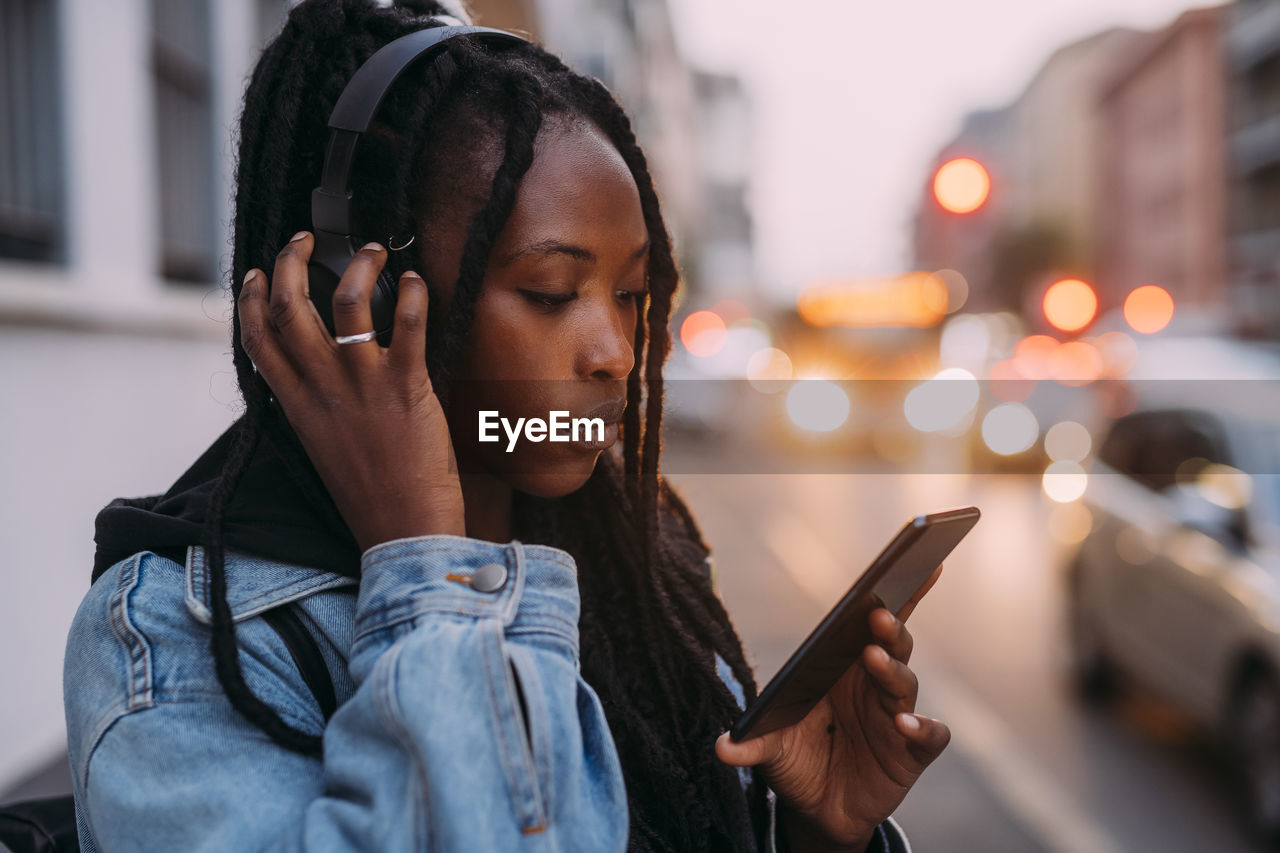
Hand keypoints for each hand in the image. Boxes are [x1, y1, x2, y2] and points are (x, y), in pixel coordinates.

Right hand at [238, 231, 465, 548]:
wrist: (404, 532)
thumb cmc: (371, 497)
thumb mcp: (323, 450)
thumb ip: (315, 410)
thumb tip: (317, 381)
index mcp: (297, 406)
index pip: (259, 340)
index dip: (254, 299)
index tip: (261, 273)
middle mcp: (323, 389)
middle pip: (291, 308)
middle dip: (293, 262)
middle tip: (308, 240)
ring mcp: (363, 385)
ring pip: (345, 301)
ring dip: (358, 264)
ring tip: (375, 250)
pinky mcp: (407, 388)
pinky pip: (407, 325)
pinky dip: (412, 294)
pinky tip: (416, 281)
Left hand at [716, 565, 950, 851]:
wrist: (817, 810)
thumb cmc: (796, 761)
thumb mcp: (769, 749)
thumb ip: (751, 744)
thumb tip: (722, 747)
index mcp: (843, 667)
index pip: (872, 621)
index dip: (895, 589)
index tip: (907, 559)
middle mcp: (874, 684)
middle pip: (893, 644)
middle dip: (888, 628)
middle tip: (877, 616)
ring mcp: (894, 716)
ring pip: (905, 682)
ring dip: (893, 670)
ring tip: (875, 660)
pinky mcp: (911, 752)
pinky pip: (929, 735)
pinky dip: (923, 727)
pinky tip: (905, 724)